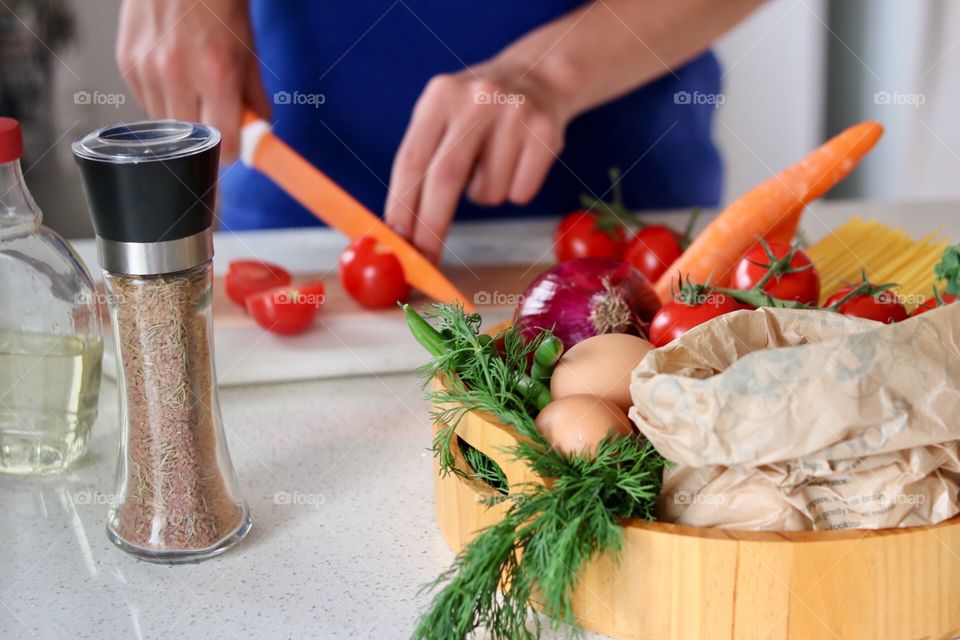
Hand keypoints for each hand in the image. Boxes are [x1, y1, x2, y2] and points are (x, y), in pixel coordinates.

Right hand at [115, 0, 269, 161]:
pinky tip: (173, 77)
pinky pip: (146, 102)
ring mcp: (147, 69)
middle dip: (209, 135)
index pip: (225, 141)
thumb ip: (253, 97)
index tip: (238, 149)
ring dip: (183, 118)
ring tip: (194, 89)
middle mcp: (177, 74)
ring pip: (167, 125)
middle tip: (218, 118)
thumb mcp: (248, 50)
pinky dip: (162, 99)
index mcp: (216, 73)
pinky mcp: (127, 63)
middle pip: (193, 139)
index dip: (234, 151)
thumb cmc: (217, 2)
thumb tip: (259, 130)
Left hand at [385, 61, 570, 261]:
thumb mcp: (444, 114)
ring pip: (487, 193)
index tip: (397, 241)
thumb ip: (422, 160)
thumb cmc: (478, 112)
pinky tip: (518, 162)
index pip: (412, 160)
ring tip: (493, 164)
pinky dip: (514, 191)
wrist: (539, 77)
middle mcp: (476, 100)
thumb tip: (401, 228)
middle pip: (445, 178)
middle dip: (432, 226)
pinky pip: (519, 193)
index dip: (401, 205)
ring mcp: (514, 114)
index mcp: (440, 96)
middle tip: (426, 259)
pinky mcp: (545, 133)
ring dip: (484, 195)